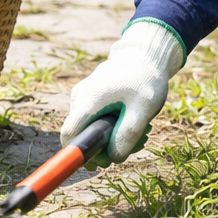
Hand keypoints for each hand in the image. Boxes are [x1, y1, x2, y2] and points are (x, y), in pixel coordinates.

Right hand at [60, 20, 183, 166]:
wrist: (147, 54)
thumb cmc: (146, 78)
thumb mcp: (143, 108)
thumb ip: (128, 133)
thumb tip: (114, 158)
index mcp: (88, 99)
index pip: (70, 134)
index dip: (79, 154)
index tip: (99, 164)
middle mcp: (81, 98)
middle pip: (83, 134)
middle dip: (108, 146)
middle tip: (138, 143)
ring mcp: (85, 96)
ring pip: (93, 128)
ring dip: (116, 136)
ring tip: (144, 130)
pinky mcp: (93, 96)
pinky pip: (98, 119)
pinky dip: (116, 125)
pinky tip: (135, 120)